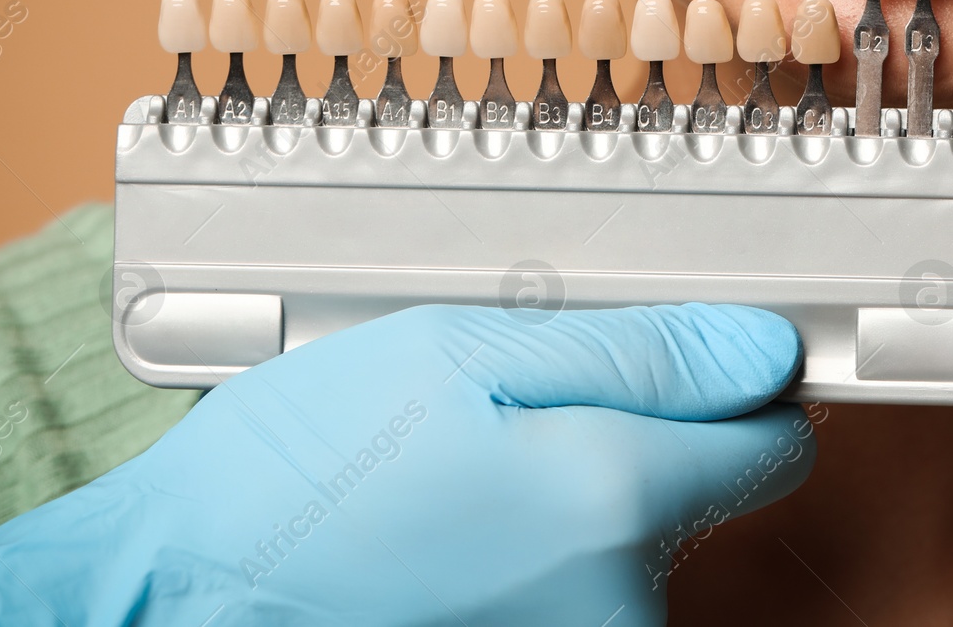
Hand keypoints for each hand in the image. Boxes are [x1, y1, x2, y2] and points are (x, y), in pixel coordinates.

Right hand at [0, 303, 814, 625]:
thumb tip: (763, 352)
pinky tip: (448, 533)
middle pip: (695, 495)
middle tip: (508, 417)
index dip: (734, 390)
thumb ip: (635, 353)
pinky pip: (573, 596)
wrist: (178, 600)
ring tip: (458, 480)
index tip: (686, 367)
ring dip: (569, 506)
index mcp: (616, 498)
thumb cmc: (296, 480)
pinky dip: (529, 560)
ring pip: (628, 548)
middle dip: (630, 444)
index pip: (774, 441)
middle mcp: (620, 600)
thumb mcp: (459, 356)